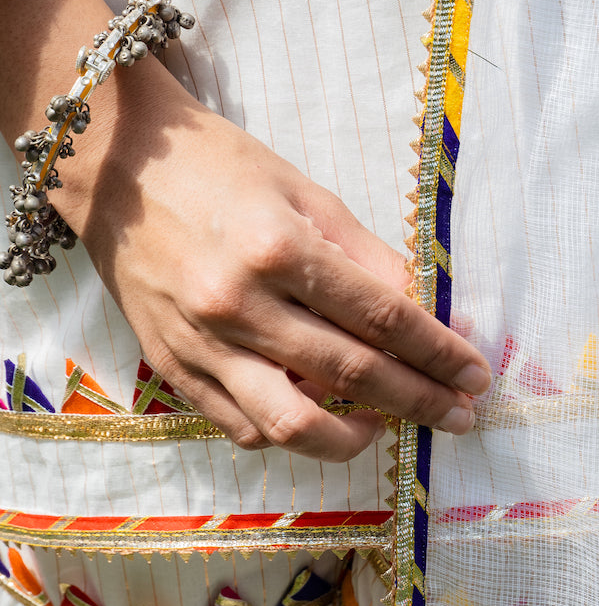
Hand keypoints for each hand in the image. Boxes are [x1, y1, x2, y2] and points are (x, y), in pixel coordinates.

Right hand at [0, 0, 490, 459]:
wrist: (117, 167)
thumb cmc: (220, 169)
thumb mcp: (306, 192)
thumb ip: (367, 257)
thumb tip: (428, 309)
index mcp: (279, 249)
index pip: (381, 318)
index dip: (438, 353)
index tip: (475, 374)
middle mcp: (239, 304)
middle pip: (352, 373)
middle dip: (420, 400)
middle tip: (461, 414)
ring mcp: (202, 344)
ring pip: (293, 424)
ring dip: (355, 437)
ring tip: (388, 427)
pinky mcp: (173, 368)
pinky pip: (243, 428)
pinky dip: (290, 435)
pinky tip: (323, 418)